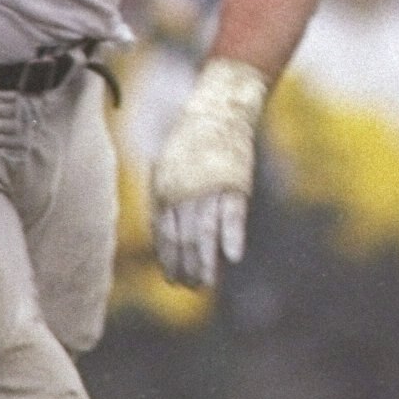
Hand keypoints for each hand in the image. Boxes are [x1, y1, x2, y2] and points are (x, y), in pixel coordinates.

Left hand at [149, 57, 269, 289]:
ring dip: (206, 260)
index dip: (168, 259)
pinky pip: (232, 215)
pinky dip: (232, 237)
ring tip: (207, 282)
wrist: (216, 111)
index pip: (164, 234)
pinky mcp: (234, 182)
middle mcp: (184, 191)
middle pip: (183, 238)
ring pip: (204, 231)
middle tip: (192, 287)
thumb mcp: (167, 170)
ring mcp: (209, 187)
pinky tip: (233, 257)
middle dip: (186, 266)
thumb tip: (165, 238)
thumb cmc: (190, 145)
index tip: (173, 280)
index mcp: (165, 189)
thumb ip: (165, 202)